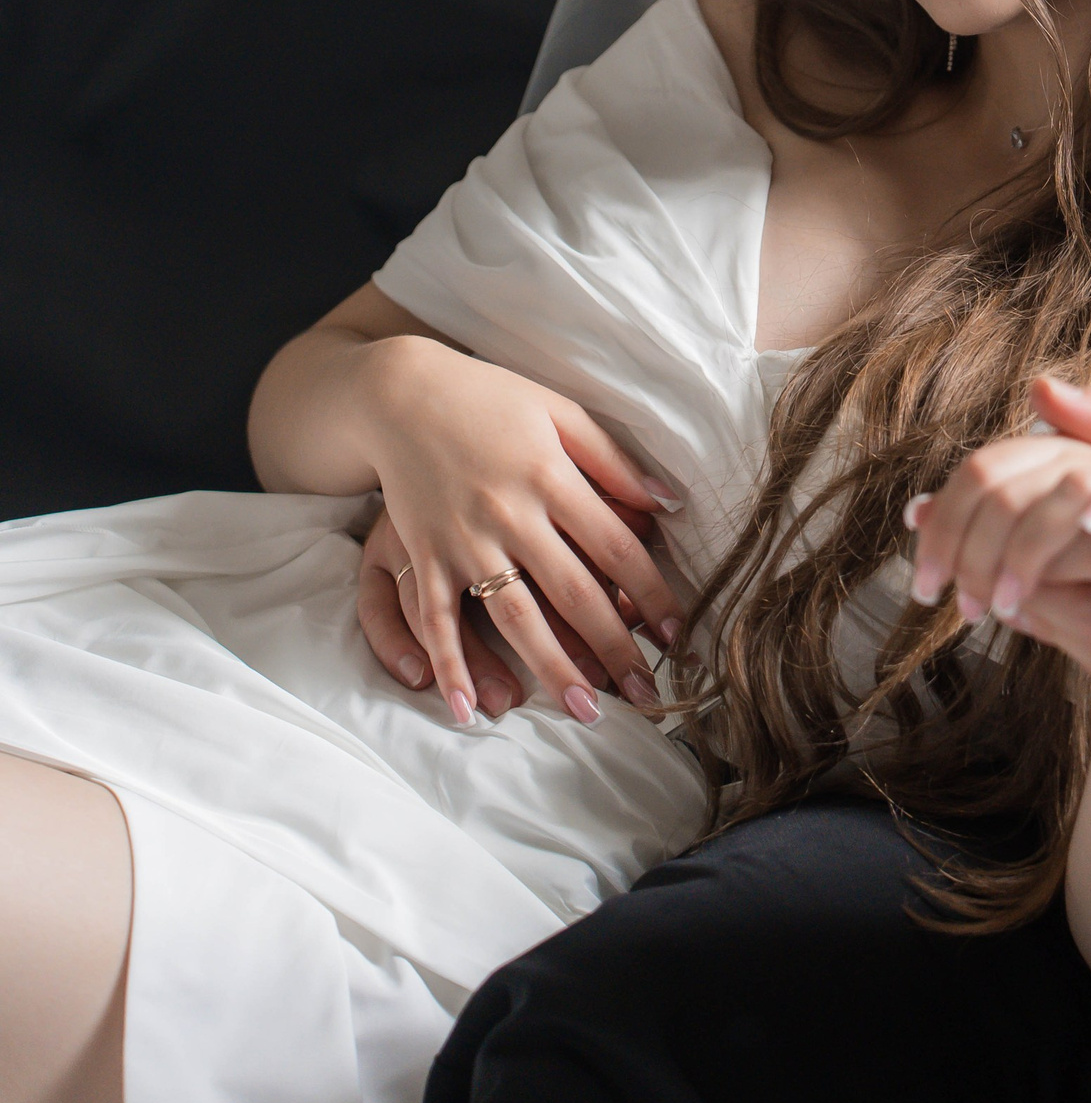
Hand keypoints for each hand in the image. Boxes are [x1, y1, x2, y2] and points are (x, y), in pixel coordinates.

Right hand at [362, 334, 685, 725]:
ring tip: (586, 711)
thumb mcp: (558, 411)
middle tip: (648, 694)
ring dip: (553, 668)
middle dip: (615, 646)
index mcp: (552, 475)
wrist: (399, 391)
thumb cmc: (489, 399)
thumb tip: (669, 503)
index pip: (615, 546)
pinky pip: (437, 619)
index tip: (678, 634)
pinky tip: (468, 709)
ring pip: (515, 615)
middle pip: (574, 591)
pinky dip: (450, 665)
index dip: (652, 593)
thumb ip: (613, 459)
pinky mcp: (422, 553)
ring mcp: (464, 538)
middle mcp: (511, 512)